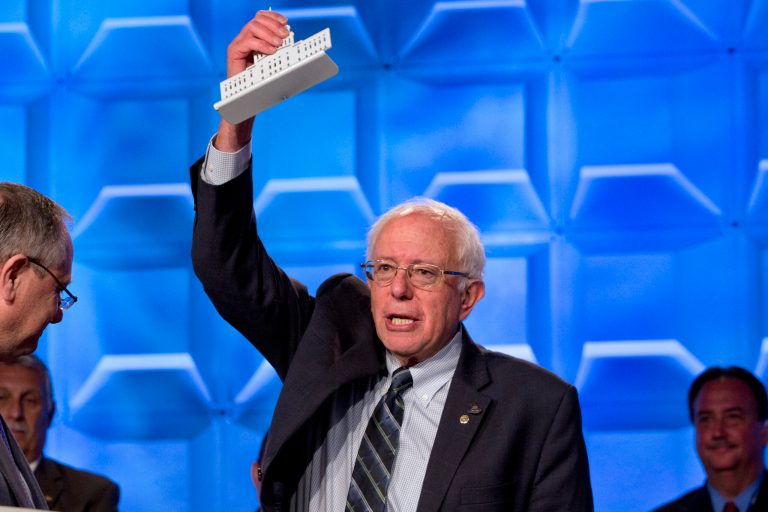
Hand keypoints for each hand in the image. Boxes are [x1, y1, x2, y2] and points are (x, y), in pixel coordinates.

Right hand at [215, 10, 288, 151]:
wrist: (246, 100)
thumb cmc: (261, 84)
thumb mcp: (274, 66)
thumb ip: (280, 55)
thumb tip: (299, 48)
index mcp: (255, 38)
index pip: (261, 18)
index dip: (273, 17)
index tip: (286, 22)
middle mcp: (245, 38)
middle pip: (257, 20)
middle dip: (273, 25)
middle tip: (285, 34)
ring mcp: (238, 44)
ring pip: (252, 27)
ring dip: (269, 33)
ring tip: (279, 43)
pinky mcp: (234, 52)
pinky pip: (247, 42)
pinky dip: (261, 44)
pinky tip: (271, 51)